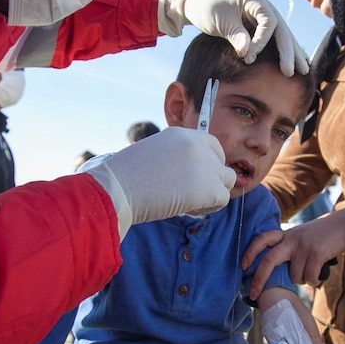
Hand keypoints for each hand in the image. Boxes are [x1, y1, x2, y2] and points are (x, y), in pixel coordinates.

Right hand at [85, 127, 235, 236]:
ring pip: (227, 180)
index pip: (211, 144)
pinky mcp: (210, 187)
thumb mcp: (152, 155)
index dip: (210, 161)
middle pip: (221, 162)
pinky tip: (191, 209)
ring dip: (213, 193)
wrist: (117, 189)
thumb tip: (186, 176)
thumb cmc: (124, 178)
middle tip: (194, 193)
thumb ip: (174, 158)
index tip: (199, 176)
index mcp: (180, 133)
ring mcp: (205, 165)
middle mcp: (196, 144)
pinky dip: (210, 207)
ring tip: (191, 203)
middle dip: (213, 178)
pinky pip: (223, 199)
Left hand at [157, 0, 308, 75]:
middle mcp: (260, 2)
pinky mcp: (257, 22)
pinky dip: (283, 49)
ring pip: (281, 33)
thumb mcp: (220, 23)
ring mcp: (261, 12)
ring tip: (303, 70)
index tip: (251, 55)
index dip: (263, 39)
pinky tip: (294, 61)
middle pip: (280, 27)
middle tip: (290, 72)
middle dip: (287, 50)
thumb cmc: (205, 9)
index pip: (269, 19)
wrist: (195, 4)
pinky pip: (274, 36)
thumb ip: (236, 36)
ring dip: (291, 52)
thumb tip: (249, 54)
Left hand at [242, 209, 344, 299]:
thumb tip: (278, 273)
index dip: (251, 252)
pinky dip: (314, 281)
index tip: (243, 266)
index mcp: (287, 235)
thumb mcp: (302, 236)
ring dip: (302, 280)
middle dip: (259, 279)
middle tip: (253, 294)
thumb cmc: (325, 235)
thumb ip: (290, 249)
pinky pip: (309, 278)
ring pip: (294, 277)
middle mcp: (292, 239)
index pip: (262, 239)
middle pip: (268, 261)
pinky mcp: (317, 253)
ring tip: (312, 272)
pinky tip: (319, 275)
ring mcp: (304, 246)